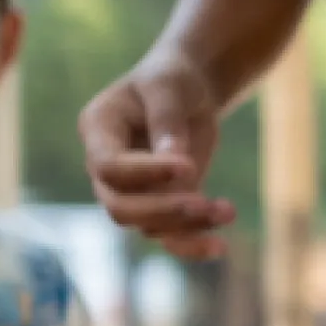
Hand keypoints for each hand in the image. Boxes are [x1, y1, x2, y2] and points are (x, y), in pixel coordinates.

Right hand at [80, 56, 236, 258]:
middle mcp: (106, 168)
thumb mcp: (169, 86)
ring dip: (187, 226)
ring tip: (227, 211)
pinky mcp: (159, 205)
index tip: (187, 165)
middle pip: (120, 206)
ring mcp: (130, 191)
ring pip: (146, 226)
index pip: (109, 166)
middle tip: (203, 203)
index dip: (144, 172)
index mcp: (98, 130)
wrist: (188, 91)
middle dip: (162, 210)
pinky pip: (168, 236)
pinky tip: (220, 247)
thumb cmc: (172, 79)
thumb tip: (178, 163)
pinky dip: (192, 244)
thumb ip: (167, 120)